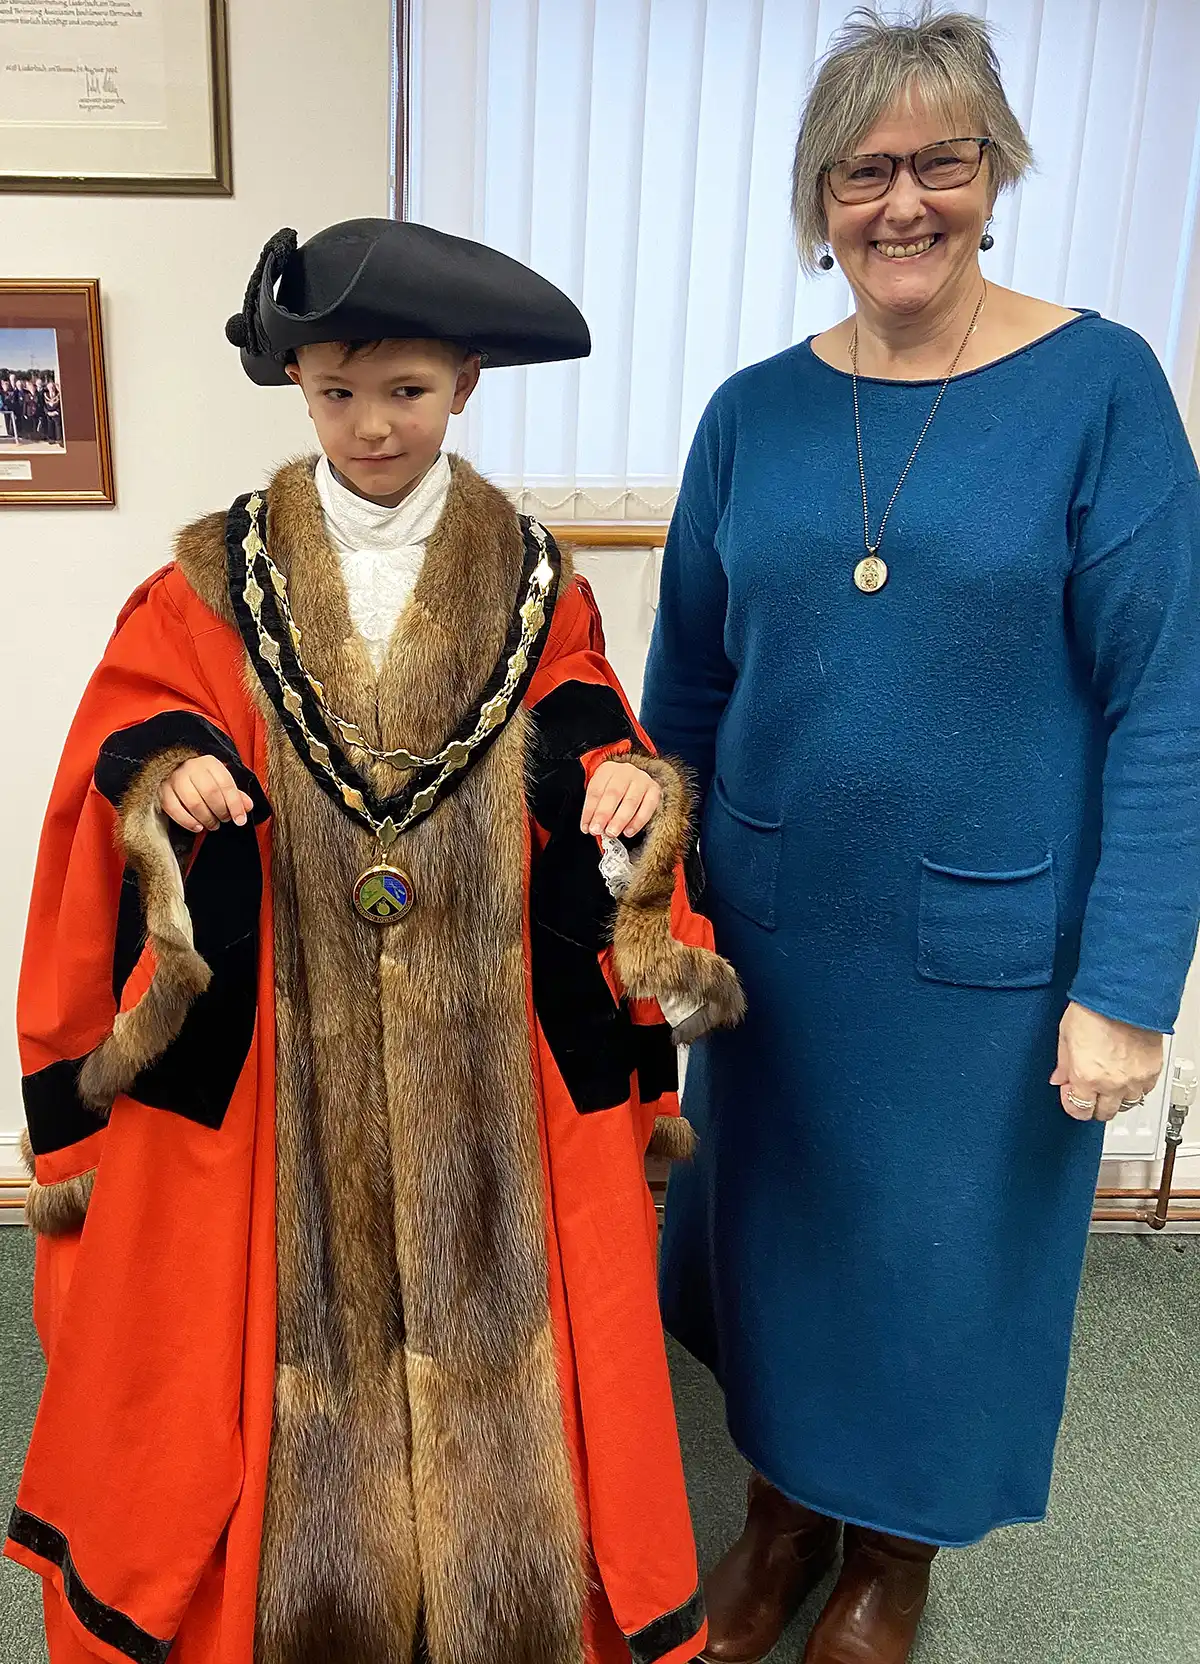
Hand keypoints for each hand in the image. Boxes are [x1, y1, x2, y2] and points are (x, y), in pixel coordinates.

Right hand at [159, 754, 254, 833]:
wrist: (173, 767)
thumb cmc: (202, 778)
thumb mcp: (220, 780)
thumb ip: (235, 794)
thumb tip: (247, 807)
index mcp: (209, 763)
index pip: (226, 784)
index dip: (235, 805)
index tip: (240, 820)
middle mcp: (191, 767)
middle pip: (210, 793)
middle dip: (220, 812)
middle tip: (224, 820)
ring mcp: (175, 778)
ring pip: (193, 802)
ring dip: (206, 819)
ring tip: (212, 824)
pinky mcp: (163, 790)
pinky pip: (174, 809)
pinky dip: (188, 822)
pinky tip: (198, 827)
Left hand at [581, 760, 661, 838]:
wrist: (635, 781)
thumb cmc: (613, 790)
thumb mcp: (600, 792)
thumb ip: (595, 807)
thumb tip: (588, 827)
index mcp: (607, 770)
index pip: (596, 791)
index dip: (589, 810)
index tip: (586, 827)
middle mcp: (626, 771)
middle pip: (613, 793)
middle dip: (604, 814)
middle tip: (597, 830)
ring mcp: (642, 780)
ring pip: (631, 801)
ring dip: (620, 820)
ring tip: (611, 833)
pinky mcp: (654, 790)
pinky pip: (647, 807)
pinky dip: (637, 822)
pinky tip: (628, 832)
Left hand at [1050, 1001, 1163, 1121]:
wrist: (1122, 996)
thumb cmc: (1093, 1009)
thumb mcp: (1065, 1036)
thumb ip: (1063, 1064)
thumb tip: (1059, 1079)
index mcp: (1086, 1076)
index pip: (1079, 1110)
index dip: (1072, 1104)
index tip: (1071, 1094)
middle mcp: (1111, 1083)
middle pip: (1103, 1113)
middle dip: (1093, 1105)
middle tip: (1090, 1092)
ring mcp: (1134, 1079)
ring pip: (1126, 1105)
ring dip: (1116, 1099)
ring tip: (1109, 1085)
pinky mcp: (1152, 1071)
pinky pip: (1144, 1092)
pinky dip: (1135, 1088)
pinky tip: (1127, 1076)